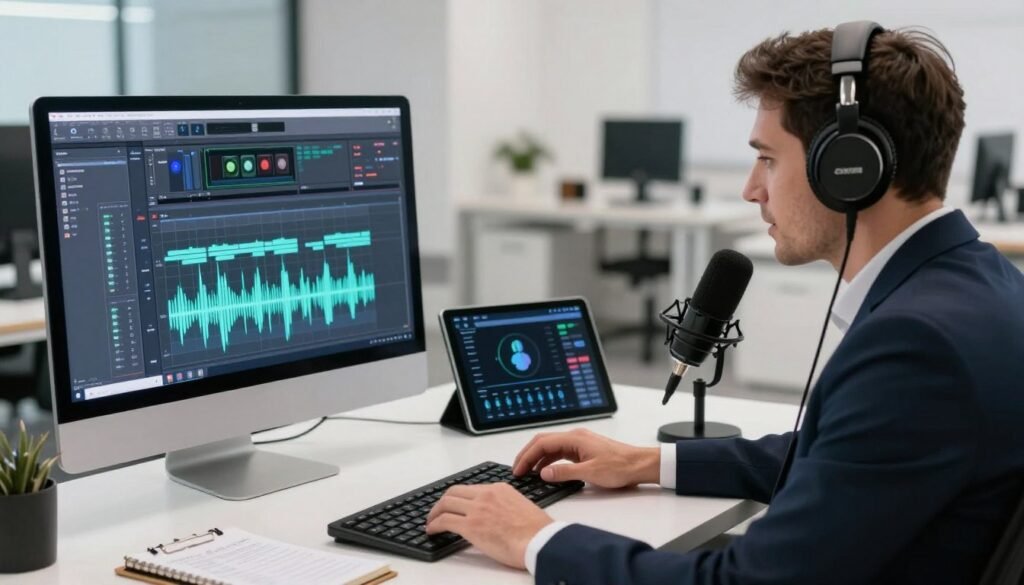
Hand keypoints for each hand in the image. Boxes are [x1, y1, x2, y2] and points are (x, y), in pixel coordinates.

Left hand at [426, 483, 551, 568]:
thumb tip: (495, 516)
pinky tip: (432, 530)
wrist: (540, 540)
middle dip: (443, 502)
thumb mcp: (521, 506)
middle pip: (454, 492)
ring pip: (446, 504)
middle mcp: (486, 495)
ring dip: (434, 513)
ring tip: (431, 521)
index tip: (454, 504)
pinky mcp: (470, 525)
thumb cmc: (537, 530)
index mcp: (499, 489)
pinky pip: (444, 521)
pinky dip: (434, 525)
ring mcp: (477, 509)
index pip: (471, 489)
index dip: (458, 497)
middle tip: (438, 511)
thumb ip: (504, 506)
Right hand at [512, 428, 659, 487]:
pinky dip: (548, 461)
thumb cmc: (621, 466)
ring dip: (537, 458)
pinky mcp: (583, 450)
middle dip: (527, 455)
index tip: (518, 469)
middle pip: (543, 442)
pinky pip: (560, 453)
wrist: (640, 465)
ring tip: (527, 473)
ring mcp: (579, 443)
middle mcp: (575, 437)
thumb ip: (564, 473)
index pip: (542, 443)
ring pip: (551, 447)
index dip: (527, 456)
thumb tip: (543, 473)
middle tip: (517, 470)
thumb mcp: (590, 473)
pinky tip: (545, 471)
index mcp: (575, 438)